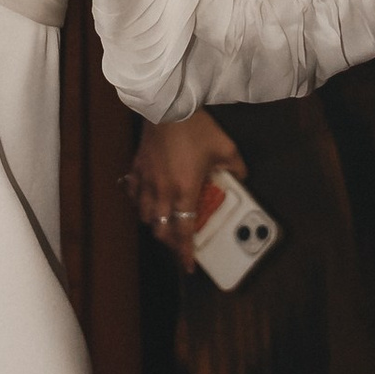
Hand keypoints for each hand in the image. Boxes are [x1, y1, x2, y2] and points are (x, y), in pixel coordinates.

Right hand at [125, 109, 241, 261]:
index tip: (189, 266)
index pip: (183, 232)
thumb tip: (241, 177)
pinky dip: (138, 203)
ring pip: (144, 215)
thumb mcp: (226, 148)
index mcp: (184, 192)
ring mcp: (146, 180)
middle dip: (169, 243)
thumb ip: (236, 168)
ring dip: (154, 224)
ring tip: (164, 224)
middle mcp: (162, 192)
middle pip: (161, 229)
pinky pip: (133, 193)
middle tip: (179, 245)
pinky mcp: (136, 168)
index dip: (185, 253)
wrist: (167, 106)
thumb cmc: (196, 128)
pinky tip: (144, 201)